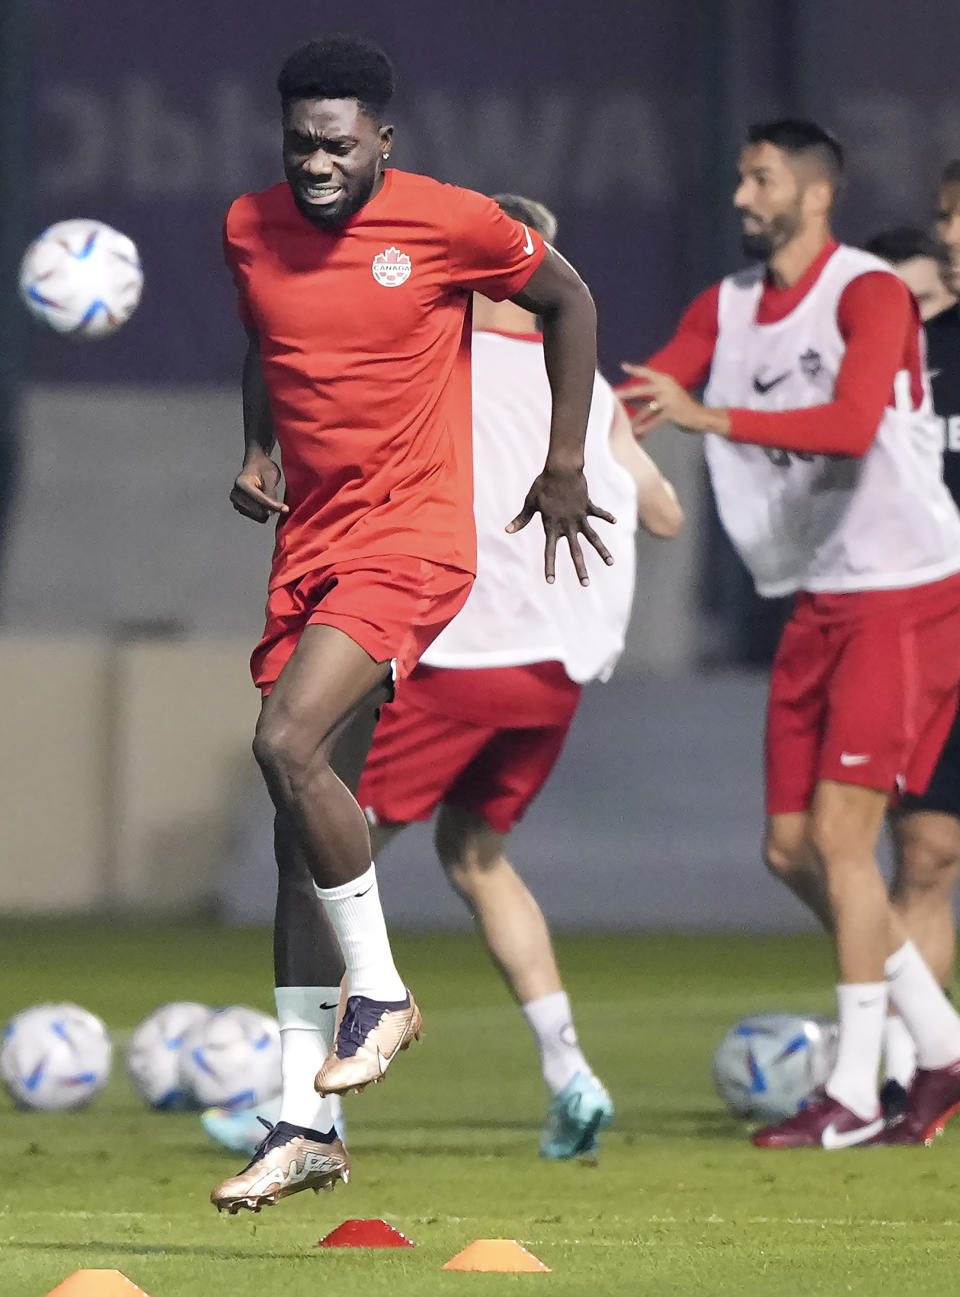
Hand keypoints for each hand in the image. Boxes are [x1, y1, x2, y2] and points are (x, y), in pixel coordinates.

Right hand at [229, 453, 288, 522]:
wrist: (255, 465)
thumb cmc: (263, 468)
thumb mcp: (270, 476)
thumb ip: (270, 493)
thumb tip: (270, 513)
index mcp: (242, 483)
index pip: (260, 499)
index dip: (273, 505)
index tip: (286, 509)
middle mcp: (235, 494)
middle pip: (258, 510)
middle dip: (270, 507)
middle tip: (275, 495)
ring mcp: (236, 502)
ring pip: (258, 516)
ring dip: (267, 509)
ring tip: (266, 495)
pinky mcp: (239, 508)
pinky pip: (257, 517)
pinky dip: (264, 511)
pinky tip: (263, 500)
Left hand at [507, 465, 614, 585]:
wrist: (562, 469)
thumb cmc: (543, 485)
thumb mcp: (530, 502)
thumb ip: (522, 519)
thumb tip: (507, 530)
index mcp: (552, 526)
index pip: (549, 551)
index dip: (549, 566)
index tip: (550, 581)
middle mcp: (568, 525)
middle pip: (575, 552)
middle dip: (580, 569)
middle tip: (586, 584)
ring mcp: (580, 517)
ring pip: (593, 538)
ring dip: (602, 551)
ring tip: (611, 563)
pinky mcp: (587, 507)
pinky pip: (598, 514)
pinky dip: (606, 517)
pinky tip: (614, 522)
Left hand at [619, 365, 726, 437]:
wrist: (699, 415)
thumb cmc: (679, 405)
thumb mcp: (664, 396)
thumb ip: (646, 398)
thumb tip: (626, 400)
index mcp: (665, 380)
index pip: (648, 372)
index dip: (635, 369)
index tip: (623, 366)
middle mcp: (666, 386)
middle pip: (642, 389)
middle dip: (627, 392)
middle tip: (615, 394)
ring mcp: (669, 399)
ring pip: (647, 408)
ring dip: (636, 417)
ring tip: (626, 423)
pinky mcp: (672, 411)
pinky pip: (655, 420)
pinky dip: (647, 426)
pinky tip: (638, 431)